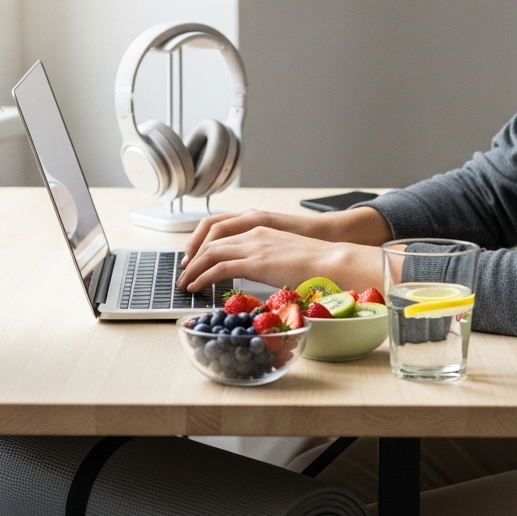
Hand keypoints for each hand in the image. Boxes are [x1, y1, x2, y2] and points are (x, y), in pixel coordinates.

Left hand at [182, 206, 391, 266]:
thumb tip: (264, 274)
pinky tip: (197, 287)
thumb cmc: (317, 262)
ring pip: (210, 253)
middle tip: (184, 273)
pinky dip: (203, 277)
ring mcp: (253, 246)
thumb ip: (270, 259)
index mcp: (261, 228)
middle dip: (193, 257)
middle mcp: (253, 233)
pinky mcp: (255, 262)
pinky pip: (219, 268)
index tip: (195, 259)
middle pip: (211, 241)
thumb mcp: (287, 254)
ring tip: (185, 283)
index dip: (203, 245)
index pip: (222, 232)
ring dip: (194, 269)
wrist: (332, 260)